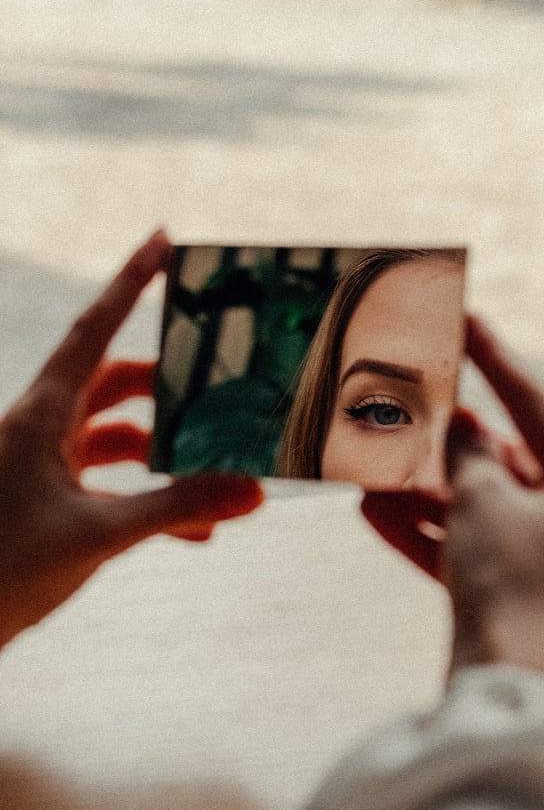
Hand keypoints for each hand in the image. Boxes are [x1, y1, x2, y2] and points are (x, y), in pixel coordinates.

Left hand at [0, 232, 262, 648]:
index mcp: (42, 414)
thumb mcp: (99, 533)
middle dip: (171, 389)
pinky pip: (112, 482)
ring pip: (119, 436)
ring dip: (167, 455)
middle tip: (219, 389)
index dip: (130, 281)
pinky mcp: (51, 497)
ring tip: (218, 480)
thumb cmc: (2, 570)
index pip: (95, 329)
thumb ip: (177, 508)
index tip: (162, 240)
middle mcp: (43, 427)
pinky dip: (151, 497)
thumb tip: (251, 493)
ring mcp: (46, 462)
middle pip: (118, 382)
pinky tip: (193, 531)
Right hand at [362, 316, 543, 679]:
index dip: (495, 361)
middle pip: (500, 462)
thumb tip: (460, 425)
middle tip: (403, 411)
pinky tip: (370, 509)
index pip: (534, 407)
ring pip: (473, 506)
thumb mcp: (481, 497)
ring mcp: (539, 556)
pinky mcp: (506, 588)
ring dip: (422, 489)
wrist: (502, 685)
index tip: (466, 321)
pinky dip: (423, 529)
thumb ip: (467, 452)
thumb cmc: (508, 581)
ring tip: (369, 466)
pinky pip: (461, 545)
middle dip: (443, 445)